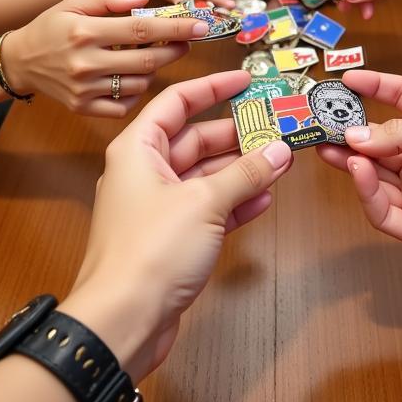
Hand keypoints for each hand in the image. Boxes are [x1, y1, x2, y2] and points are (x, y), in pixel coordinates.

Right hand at [6, 0, 201, 115]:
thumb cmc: (51, 26)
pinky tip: (130, 77)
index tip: (201, 25)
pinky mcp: (83, 108)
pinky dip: (135, 93)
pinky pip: (124, 106)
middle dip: (176, 50)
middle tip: (187, 41)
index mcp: (86, 31)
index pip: (142, 29)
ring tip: (150, 56)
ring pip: (140, 84)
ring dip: (154, 70)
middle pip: (148, 60)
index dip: (176, 27)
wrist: (19, 61)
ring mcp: (85, 89)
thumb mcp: (74, 2)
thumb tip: (145, 0)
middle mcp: (86, 62)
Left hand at [61, 71, 293, 380]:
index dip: (212, 86)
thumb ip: (244, 174)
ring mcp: (157, 207)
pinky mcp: (170, 239)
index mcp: (138, 149)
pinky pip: (207, 210)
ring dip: (241, 171)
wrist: (121, 322)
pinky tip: (263, 200)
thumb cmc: (150, 250)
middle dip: (236, 136)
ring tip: (280, 164)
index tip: (247, 80)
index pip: (177, 101)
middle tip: (277, 129)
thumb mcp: (204, 203)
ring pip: (204, 176)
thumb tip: (279, 151)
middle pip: (195, 140)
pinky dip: (233, 204)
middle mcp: (144, 172)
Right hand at [317, 71, 401, 266]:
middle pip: (376, 139)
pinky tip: (359, 169)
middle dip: (348, 131)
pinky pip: (380, 208)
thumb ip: (401, 131)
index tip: (346, 78)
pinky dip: (365, 189)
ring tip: (329, 147)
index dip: (374, 85)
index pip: (399, 97)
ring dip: (350, 159)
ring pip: (371, 174)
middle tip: (319, 123)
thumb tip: (356, 135)